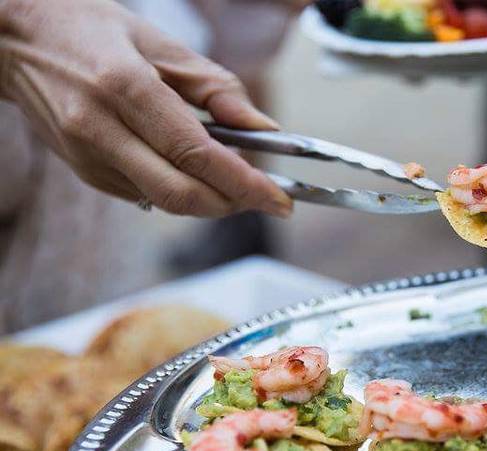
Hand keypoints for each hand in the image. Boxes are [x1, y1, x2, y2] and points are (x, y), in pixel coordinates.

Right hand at [0, 0, 292, 216]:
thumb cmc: (91, 29)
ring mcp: (86, 156)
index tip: (280, 201)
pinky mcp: (82, 172)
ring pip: (164, 201)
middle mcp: (100, 129)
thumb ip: (217, 89)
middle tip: (262, 196)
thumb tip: (263, 130)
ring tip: (232, 178)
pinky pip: (144, 195)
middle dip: (232, 204)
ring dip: (208, 199)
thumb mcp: (161, 44)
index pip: (198, 155)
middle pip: (182, 194)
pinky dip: (178, 190)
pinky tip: (188, 169)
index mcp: (126, 88)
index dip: (246, 185)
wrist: (14, 37)